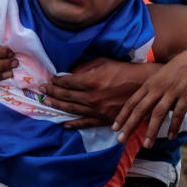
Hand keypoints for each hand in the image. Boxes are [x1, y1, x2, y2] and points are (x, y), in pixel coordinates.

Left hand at [40, 59, 158, 129]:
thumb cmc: (125, 71)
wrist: (144, 86)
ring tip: (47, 102)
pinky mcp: (104, 119)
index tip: (50, 79)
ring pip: (72, 109)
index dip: (57, 81)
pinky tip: (64, 123)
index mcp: (92, 81)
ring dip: (58, 105)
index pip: (68, 82)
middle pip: (66, 96)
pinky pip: (86, 123)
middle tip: (41, 90)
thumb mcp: (104, 63)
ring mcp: (98, 110)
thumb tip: (72, 72)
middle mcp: (92, 97)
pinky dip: (74, 124)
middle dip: (52, 92)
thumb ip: (86, 67)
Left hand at [112, 45, 186, 146]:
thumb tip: (144, 113)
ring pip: (158, 114)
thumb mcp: (160, 77)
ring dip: (151, 131)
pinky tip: (170, 137)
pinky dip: (173, 126)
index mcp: (150, 83)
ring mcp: (173, 91)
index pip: (132, 102)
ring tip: (147, 145)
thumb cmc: (179, 69)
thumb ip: (152, 93)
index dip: (122, 115)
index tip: (114, 128)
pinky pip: (178, 114)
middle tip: (120, 140)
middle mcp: (159, 88)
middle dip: (129, 126)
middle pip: (140, 109)